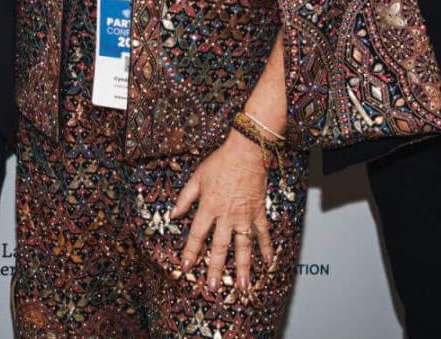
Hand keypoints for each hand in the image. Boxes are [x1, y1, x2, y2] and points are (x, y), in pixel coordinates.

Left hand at [170, 131, 274, 294]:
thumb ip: (184, 198)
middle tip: (212, 287)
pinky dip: (266, 249)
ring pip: (243, 247)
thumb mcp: (196, 178)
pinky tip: (268, 264)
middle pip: (219, 247)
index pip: (197, 235)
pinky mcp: (258, 213)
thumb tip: (173, 214)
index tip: (186, 267)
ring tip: (242, 287)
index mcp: (208, 207)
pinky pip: (263, 234)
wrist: (247, 152)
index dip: (190, 252)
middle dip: (214, 268)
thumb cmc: (220, 162)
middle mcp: (226, 216)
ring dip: (242, 268)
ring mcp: (244, 216)